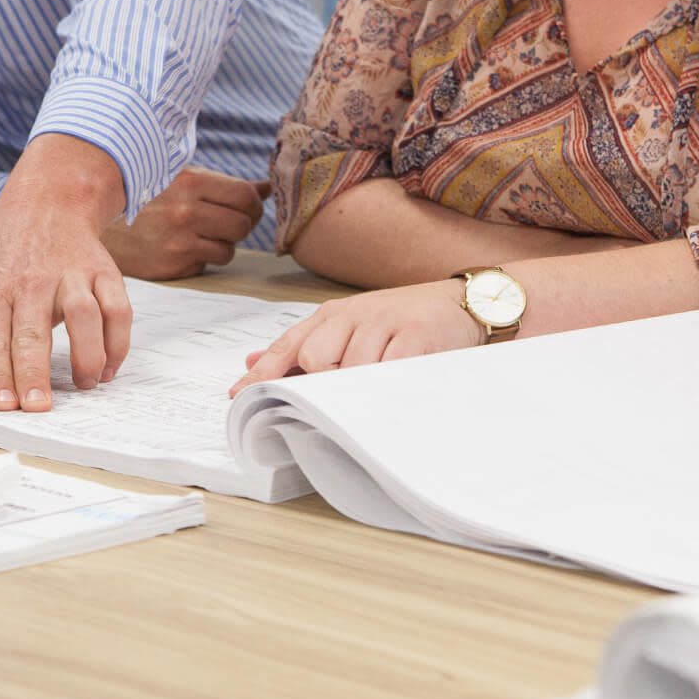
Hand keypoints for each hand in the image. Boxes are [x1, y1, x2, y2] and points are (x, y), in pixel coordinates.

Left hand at [0, 135, 133, 411]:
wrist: (44, 208)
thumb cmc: (6, 264)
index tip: (4, 405)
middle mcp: (31, 283)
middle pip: (32, 331)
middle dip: (34, 372)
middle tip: (38, 407)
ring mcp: (71, 276)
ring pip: (84, 316)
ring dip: (86, 355)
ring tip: (85, 384)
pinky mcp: (104, 272)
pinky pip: (118, 309)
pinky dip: (119, 342)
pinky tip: (109, 368)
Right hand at [102, 167, 269, 278]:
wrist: (100, 227)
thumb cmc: (145, 199)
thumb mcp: (180, 179)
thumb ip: (225, 185)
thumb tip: (268, 188)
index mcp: (189, 182)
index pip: (247, 198)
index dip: (253, 205)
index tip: (245, 208)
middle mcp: (185, 212)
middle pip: (244, 225)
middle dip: (241, 226)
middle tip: (225, 223)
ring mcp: (179, 242)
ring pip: (229, 250)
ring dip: (221, 245)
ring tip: (199, 235)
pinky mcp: (173, 266)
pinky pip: (206, 265)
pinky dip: (201, 258)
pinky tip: (181, 248)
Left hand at [228, 279, 481, 395]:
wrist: (459, 302)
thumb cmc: (400, 321)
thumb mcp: (349, 326)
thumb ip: (304, 346)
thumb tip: (253, 363)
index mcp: (333, 315)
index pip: (289, 344)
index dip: (264, 373)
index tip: (240, 395)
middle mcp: (355, 315)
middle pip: (315, 357)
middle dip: (322, 382)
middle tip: (339, 393)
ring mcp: (385, 324)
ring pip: (351, 368)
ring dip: (358, 387)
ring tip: (373, 389)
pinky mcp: (417, 337)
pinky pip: (389, 370)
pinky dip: (386, 385)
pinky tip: (392, 387)